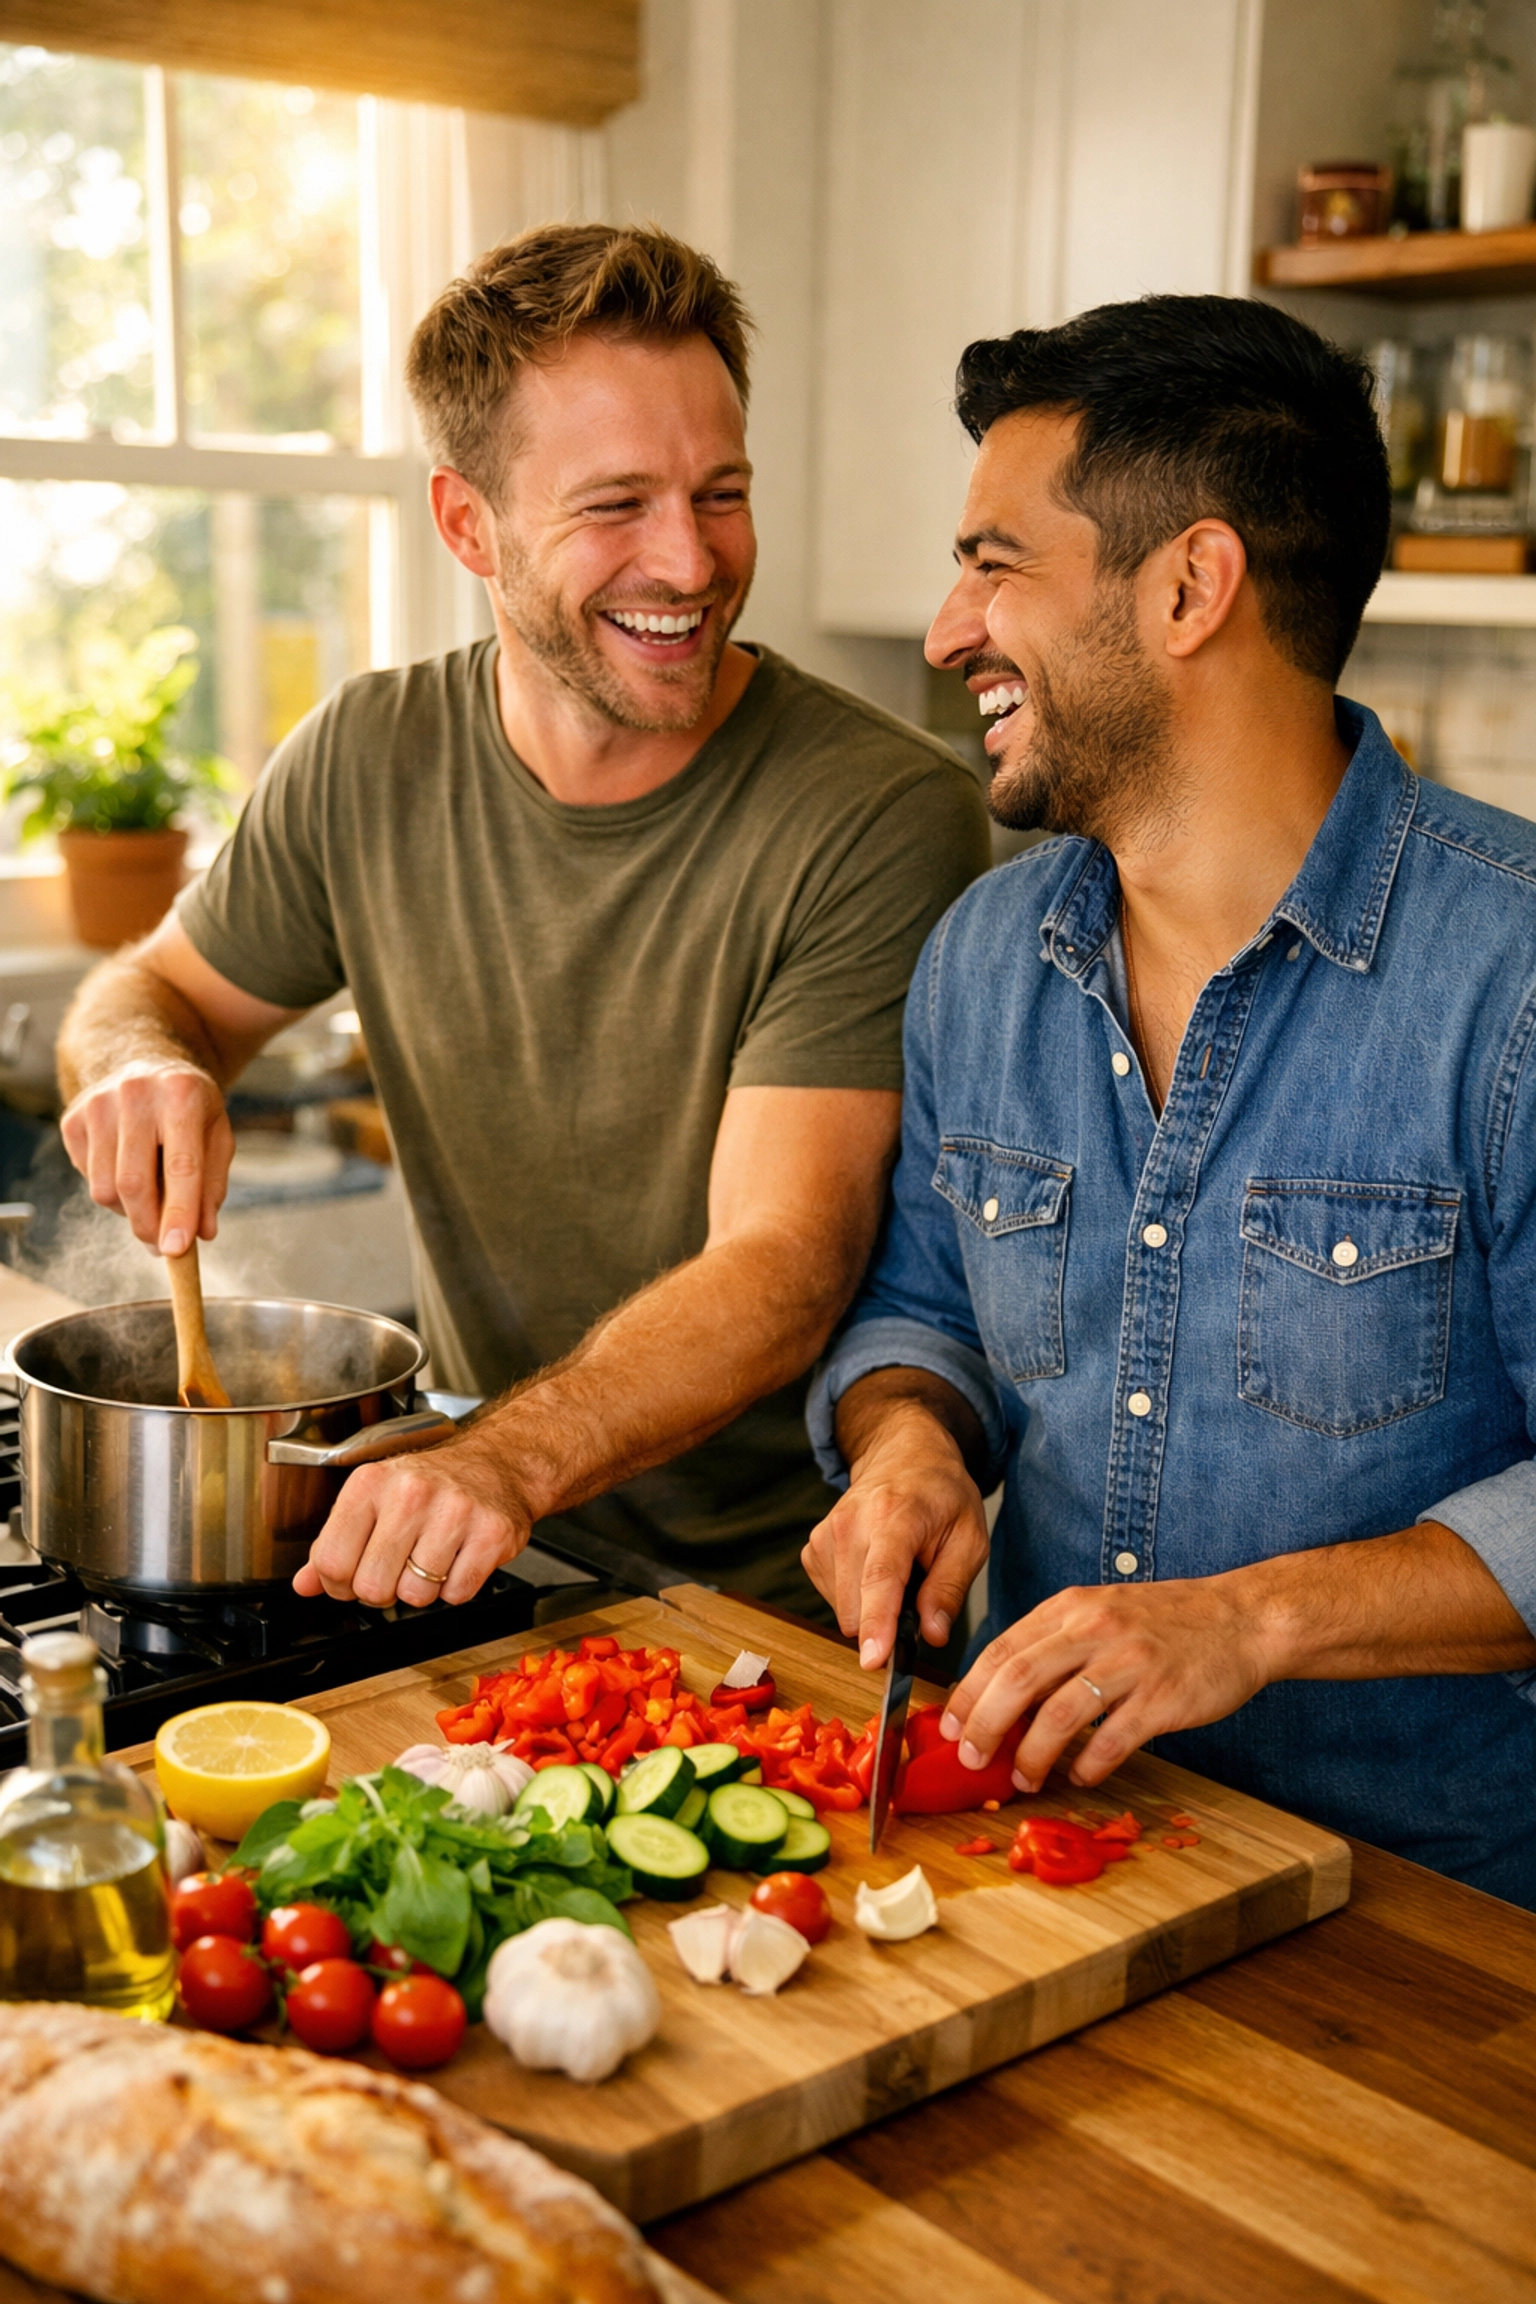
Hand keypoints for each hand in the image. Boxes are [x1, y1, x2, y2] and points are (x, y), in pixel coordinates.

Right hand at [60, 1059, 233, 1255]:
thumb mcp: (217, 1136)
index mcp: (182, 1095)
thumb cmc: (190, 1108)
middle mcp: (136, 1093)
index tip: (176, 1249)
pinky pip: (88, 1178)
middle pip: (133, 1183)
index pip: (181, 1165)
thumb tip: (202, 1233)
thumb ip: (212, 1185)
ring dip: (129, 1210)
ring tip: (151, 1194)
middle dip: (148, 1225)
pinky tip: (127, 1167)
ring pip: (104, 1189)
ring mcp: (98, 1104)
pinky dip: (110, 1189)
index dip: (179, 1212)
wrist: (146, 1065)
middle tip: (162, 1246)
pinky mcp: (72, 1119)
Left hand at [293, 1439, 532, 1607]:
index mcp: (370, 1484)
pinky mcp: (490, 1533)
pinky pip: (457, 1594)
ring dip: (422, 1589)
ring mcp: (453, 1512)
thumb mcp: (373, 1499)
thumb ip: (333, 1543)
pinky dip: (456, 1588)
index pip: (330, 1562)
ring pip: (416, 1596)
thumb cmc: (431, 1483)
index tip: (354, 1575)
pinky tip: (458, 1558)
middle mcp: (410, 1493)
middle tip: (398, 1569)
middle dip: (383, 1590)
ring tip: (432, 1558)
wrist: (497, 1464)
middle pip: (372, 1587)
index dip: (339, 1584)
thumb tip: (304, 1584)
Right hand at [802, 1396, 987, 1668]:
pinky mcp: (813, 1549)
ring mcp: (825, 1535)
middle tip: (919, 1589)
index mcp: (895, 1515)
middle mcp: (850, 1522)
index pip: (881, 1575)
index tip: (875, 1661)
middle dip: (889, 1620)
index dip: (878, 1622)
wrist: (903, 1456)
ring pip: (844, 1611)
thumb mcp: (969, 1539)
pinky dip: (857, 1598)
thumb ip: (950, 1588)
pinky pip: (833, 1600)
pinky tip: (874, 1569)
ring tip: (899, 1570)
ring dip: (873, 1608)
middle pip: (857, 1607)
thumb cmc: (942, 1497)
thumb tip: (932, 1636)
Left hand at [940, 1573, 1274, 1790]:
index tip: (950, 1727)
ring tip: (1023, 1779)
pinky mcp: (1163, 1697)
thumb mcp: (1101, 1614)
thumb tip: (1002, 1697)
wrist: (1242, 1619)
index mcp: (1072, 1609)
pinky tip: (1079, 1776)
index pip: (1001, 1650)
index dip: (969, 1693)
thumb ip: (1055, 1646)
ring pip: (1059, 1715)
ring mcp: (1130, 1663)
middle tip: (971, 1758)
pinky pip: (1111, 1740)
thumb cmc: (1166, 1622)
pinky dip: (1087, 1765)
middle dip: (985, 1726)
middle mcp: (1095, 1630)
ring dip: (1032, 1755)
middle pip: (1018, 1680)